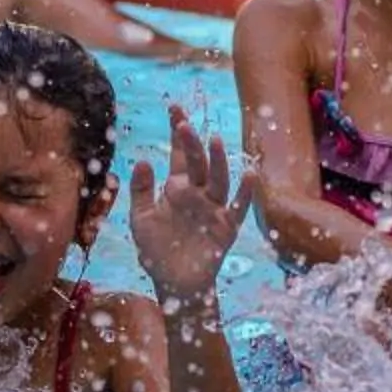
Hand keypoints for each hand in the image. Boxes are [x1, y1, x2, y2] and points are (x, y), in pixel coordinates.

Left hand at [129, 105, 254, 304]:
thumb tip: (142, 160)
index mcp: (177, 188)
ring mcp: (214, 209)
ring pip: (218, 179)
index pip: (178, 154)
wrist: (174, 284)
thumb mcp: (140, 219)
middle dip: (190, 143)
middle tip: (183, 124)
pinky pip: (238, 208)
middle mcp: (198, 194)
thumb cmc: (156, 251)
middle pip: (197, 163)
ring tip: (213, 141)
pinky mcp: (226, 228)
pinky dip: (246, 193)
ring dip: (217, 161)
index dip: (177, 132)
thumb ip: (140, 191)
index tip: (174, 107)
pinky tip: (251, 174)